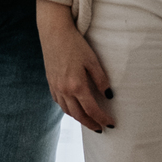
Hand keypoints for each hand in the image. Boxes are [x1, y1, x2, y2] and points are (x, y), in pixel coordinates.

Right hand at [37, 1, 114, 132]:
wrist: (54, 32)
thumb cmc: (75, 44)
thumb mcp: (92, 60)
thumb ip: (101, 79)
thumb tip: (109, 96)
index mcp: (76, 85)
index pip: (92, 109)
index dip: (102, 119)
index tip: (111, 124)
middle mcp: (64, 90)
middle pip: (78, 115)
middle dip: (90, 124)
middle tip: (101, 129)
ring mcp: (55, 87)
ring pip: (67, 111)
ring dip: (79, 118)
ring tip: (89, 121)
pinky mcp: (50, 83)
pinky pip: (59, 102)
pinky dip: (68, 109)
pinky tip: (74, 108)